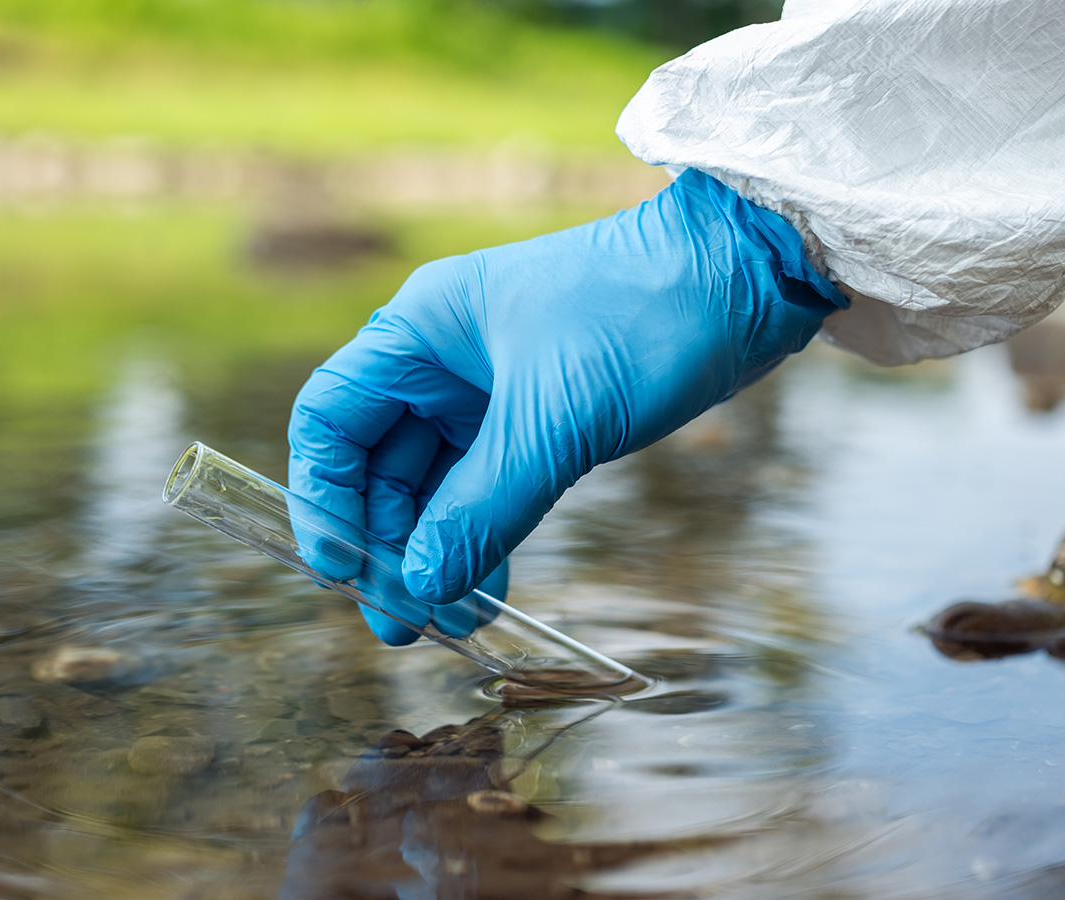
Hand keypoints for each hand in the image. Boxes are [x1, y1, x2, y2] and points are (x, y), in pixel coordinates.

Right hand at [288, 168, 843, 640]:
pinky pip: (489, 484)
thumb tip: (424, 586)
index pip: (331, 419)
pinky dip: (483, 532)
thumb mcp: (554, 421)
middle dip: (387, 542)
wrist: (740, 279)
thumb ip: (484, 507)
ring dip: (437, 549)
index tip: (341, 569)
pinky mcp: (538, 413)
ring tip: (449, 620)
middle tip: (402, 622)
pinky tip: (489, 586)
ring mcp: (490, 388)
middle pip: (379, 464)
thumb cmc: (641, 318)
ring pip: (436, 482)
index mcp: (421, 331)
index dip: (325, 497)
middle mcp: (443, 359)